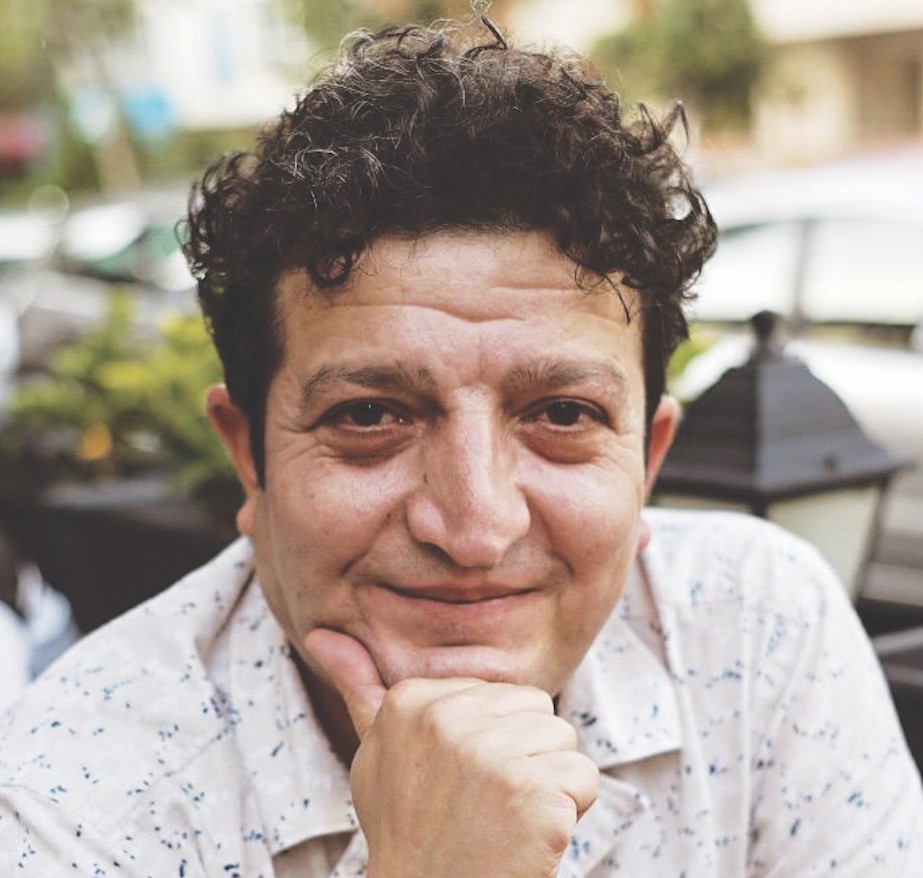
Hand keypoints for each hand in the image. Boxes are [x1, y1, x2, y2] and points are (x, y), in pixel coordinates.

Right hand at [304, 629, 598, 877]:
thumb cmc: (408, 828)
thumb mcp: (374, 756)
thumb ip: (358, 688)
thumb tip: (319, 635)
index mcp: (411, 701)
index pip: (501, 693)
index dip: (494, 741)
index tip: (458, 782)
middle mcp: (447, 718)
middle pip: (537, 708)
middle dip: (525, 756)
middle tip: (487, 803)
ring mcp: (490, 754)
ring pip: (564, 740)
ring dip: (549, 785)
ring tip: (506, 818)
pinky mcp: (532, 791)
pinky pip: (584, 779)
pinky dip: (569, 813)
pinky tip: (529, 837)